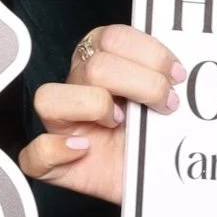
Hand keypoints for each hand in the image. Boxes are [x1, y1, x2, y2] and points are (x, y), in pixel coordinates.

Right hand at [18, 25, 183, 205]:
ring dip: (93, 107)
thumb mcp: (165, 97)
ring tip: (122, 123)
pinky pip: (36, 153)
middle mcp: (78, 86)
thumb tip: (180, 70)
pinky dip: (56, 150)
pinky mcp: (56, 164)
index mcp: (101, 59)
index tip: (176, 75)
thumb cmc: (157, 135)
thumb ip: (166, 76)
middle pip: (94, 66)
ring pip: (50, 98)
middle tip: (166, 104)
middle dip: (141, 84)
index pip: (113, 38)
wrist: (158, 178)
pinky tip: (84, 150)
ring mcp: (63, 125)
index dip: (149, 54)